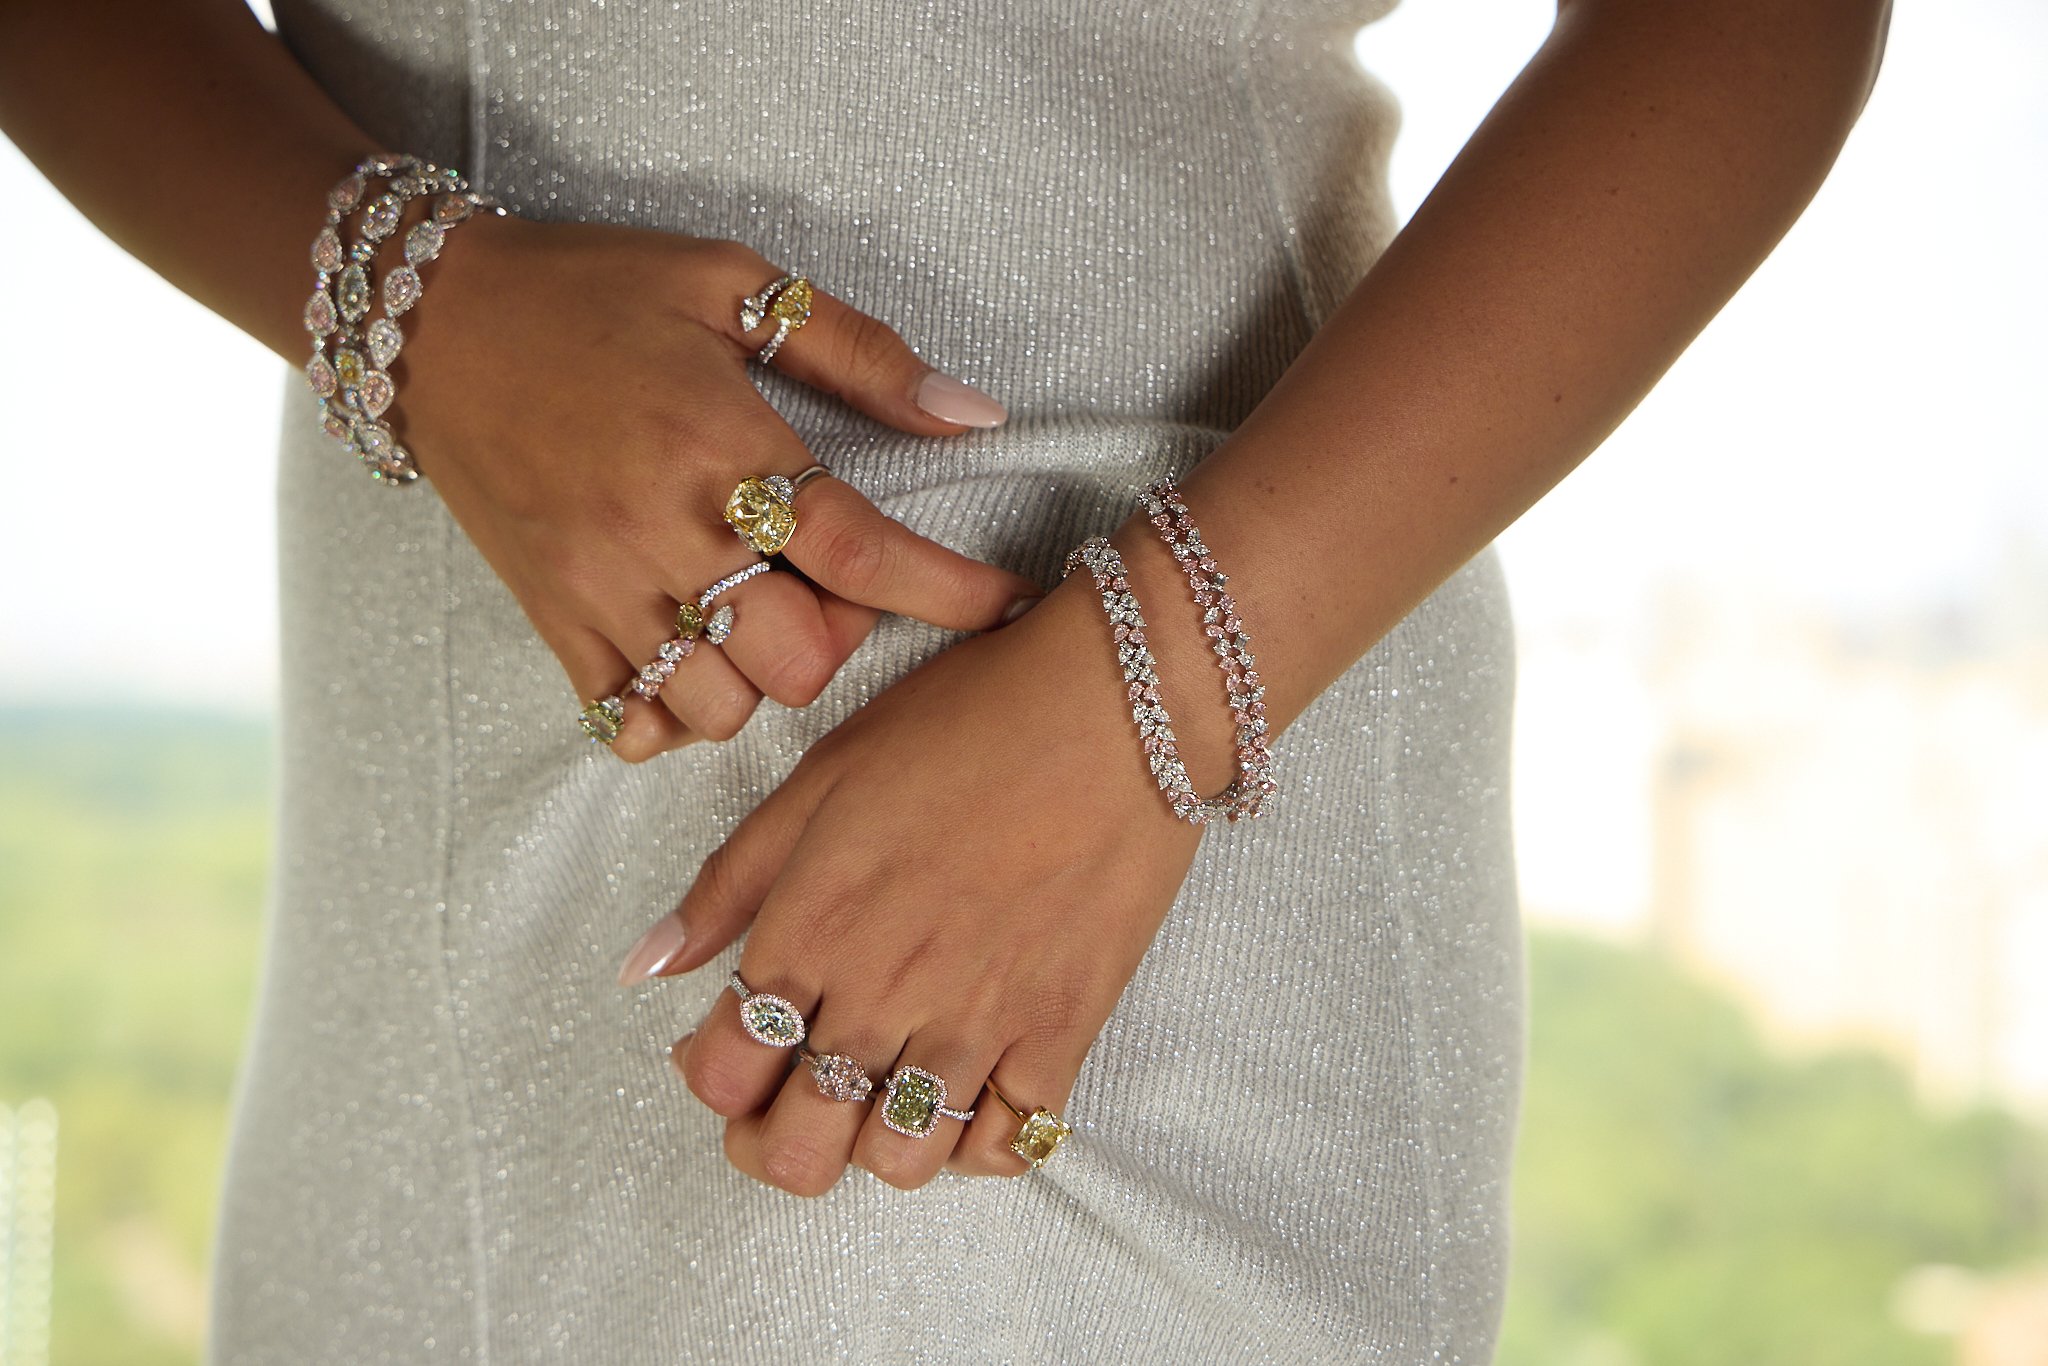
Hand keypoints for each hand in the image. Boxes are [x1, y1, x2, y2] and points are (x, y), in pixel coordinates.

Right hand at [391, 211, 1040, 757]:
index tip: (1012, 608)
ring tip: (752, 607)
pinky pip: (636, 724)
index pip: (861, 550)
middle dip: (843, 633)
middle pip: (801, 659)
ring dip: (764, 674)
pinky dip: (681, 710)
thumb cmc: (591, 291)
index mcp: (718, 445)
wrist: (427, 321)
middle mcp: (660, 534)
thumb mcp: (729, 281)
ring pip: (725, 708)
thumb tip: (973, 414)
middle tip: (825, 575)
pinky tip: (690, 650)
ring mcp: (600, 592)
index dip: (952, 591)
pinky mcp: (553, 624)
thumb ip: (859, 353)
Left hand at [620, 570, 1211, 1190]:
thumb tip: (647, 965)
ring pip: (898, 1163)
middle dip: (773, 1140)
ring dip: (875, 1143)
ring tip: (883, 1088)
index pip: (722, 1077)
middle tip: (790, 1098)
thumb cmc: (967, 721)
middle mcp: (882, 1000)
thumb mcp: (823, 775)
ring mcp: (976, 1029)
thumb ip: (731, 882)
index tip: (730, 1045)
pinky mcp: (1060, 1036)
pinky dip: (977, 1144)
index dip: (712, 1076)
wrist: (1116, 709)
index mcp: (810, 933)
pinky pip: (1007, 1148)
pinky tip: (968, 1090)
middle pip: (796, 1153)